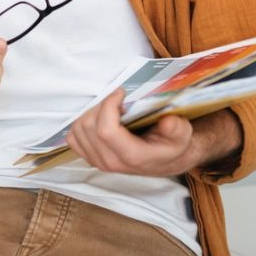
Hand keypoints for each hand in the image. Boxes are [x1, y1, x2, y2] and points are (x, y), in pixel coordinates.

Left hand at [66, 88, 196, 176]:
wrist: (165, 160)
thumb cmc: (171, 144)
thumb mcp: (182, 135)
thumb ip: (177, 129)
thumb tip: (167, 122)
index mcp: (132, 157)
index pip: (105, 130)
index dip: (108, 105)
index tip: (121, 92)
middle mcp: (111, 162)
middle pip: (89, 126)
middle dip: (101, 105)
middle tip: (117, 99)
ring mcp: (98, 162)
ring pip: (78, 129)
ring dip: (91, 112)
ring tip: (110, 108)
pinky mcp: (90, 158)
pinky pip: (73, 137)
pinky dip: (82, 123)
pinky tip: (99, 118)